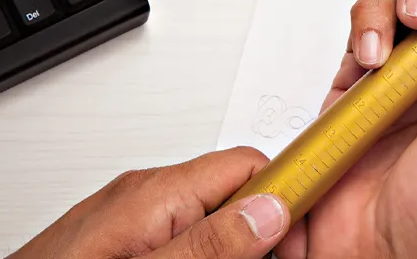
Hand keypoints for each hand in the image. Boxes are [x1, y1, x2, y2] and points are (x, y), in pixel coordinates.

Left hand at [6, 146, 292, 258]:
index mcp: (154, 195)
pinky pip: (178, 237)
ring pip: (208, 223)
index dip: (285, 201)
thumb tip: (270, 210)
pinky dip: (198, 254)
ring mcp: (127, 221)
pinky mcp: (117, 242)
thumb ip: (209, 245)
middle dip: (259, 235)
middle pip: (234, 197)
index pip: (251, 166)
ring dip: (229, 249)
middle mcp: (141, 198)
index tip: (300, 241)